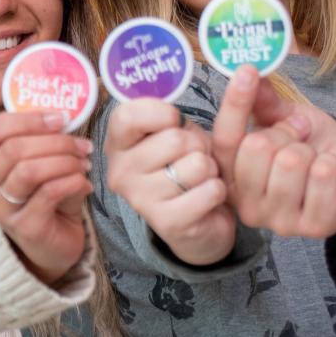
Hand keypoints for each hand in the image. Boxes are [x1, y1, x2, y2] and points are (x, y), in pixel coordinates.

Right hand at [0, 111, 93, 284]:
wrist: (53, 243)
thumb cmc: (44, 196)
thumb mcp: (39, 161)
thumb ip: (43, 139)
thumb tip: (64, 114)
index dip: (29, 119)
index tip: (61, 118)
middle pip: (14, 148)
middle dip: (56, 141)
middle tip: (82, 145)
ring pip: (29, 170)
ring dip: (65, 161)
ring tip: (84, 165)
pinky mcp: (22, 226)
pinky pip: (49, 193)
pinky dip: (73, 182)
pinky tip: (85, 184)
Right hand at [106, 99, 235, 264]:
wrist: (197, 216)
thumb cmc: (183, 162)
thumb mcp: (174, 130)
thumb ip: (169, 116)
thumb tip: (175, 115)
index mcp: (117, 144)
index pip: (129, 115)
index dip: (163, 113)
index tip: (175, 121)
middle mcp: (121, 173)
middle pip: (175, 139)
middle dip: (197, 144)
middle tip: (191, 157)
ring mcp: (141, 200)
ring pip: (197, 165)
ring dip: (209, 169)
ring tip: (199, 178)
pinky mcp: (167, 223)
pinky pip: (211, 190)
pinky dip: (217, 191)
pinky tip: (204, 198)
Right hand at [211, 66, 335, 238]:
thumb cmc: (314, 146)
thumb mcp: (287, 118)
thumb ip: (265, 103)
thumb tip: (250, 71)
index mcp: (233, 178)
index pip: (224, 140)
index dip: (235, 104)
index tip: (248, 70)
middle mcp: (248, 206)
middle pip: (256, 149)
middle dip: (286, 131)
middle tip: (300, 135)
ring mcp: (281, 221)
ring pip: (289, 162)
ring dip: (310, 149)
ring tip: (316, 157)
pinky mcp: (316, 226)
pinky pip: (320, 175)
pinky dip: (331, 161)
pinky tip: (331, 170)